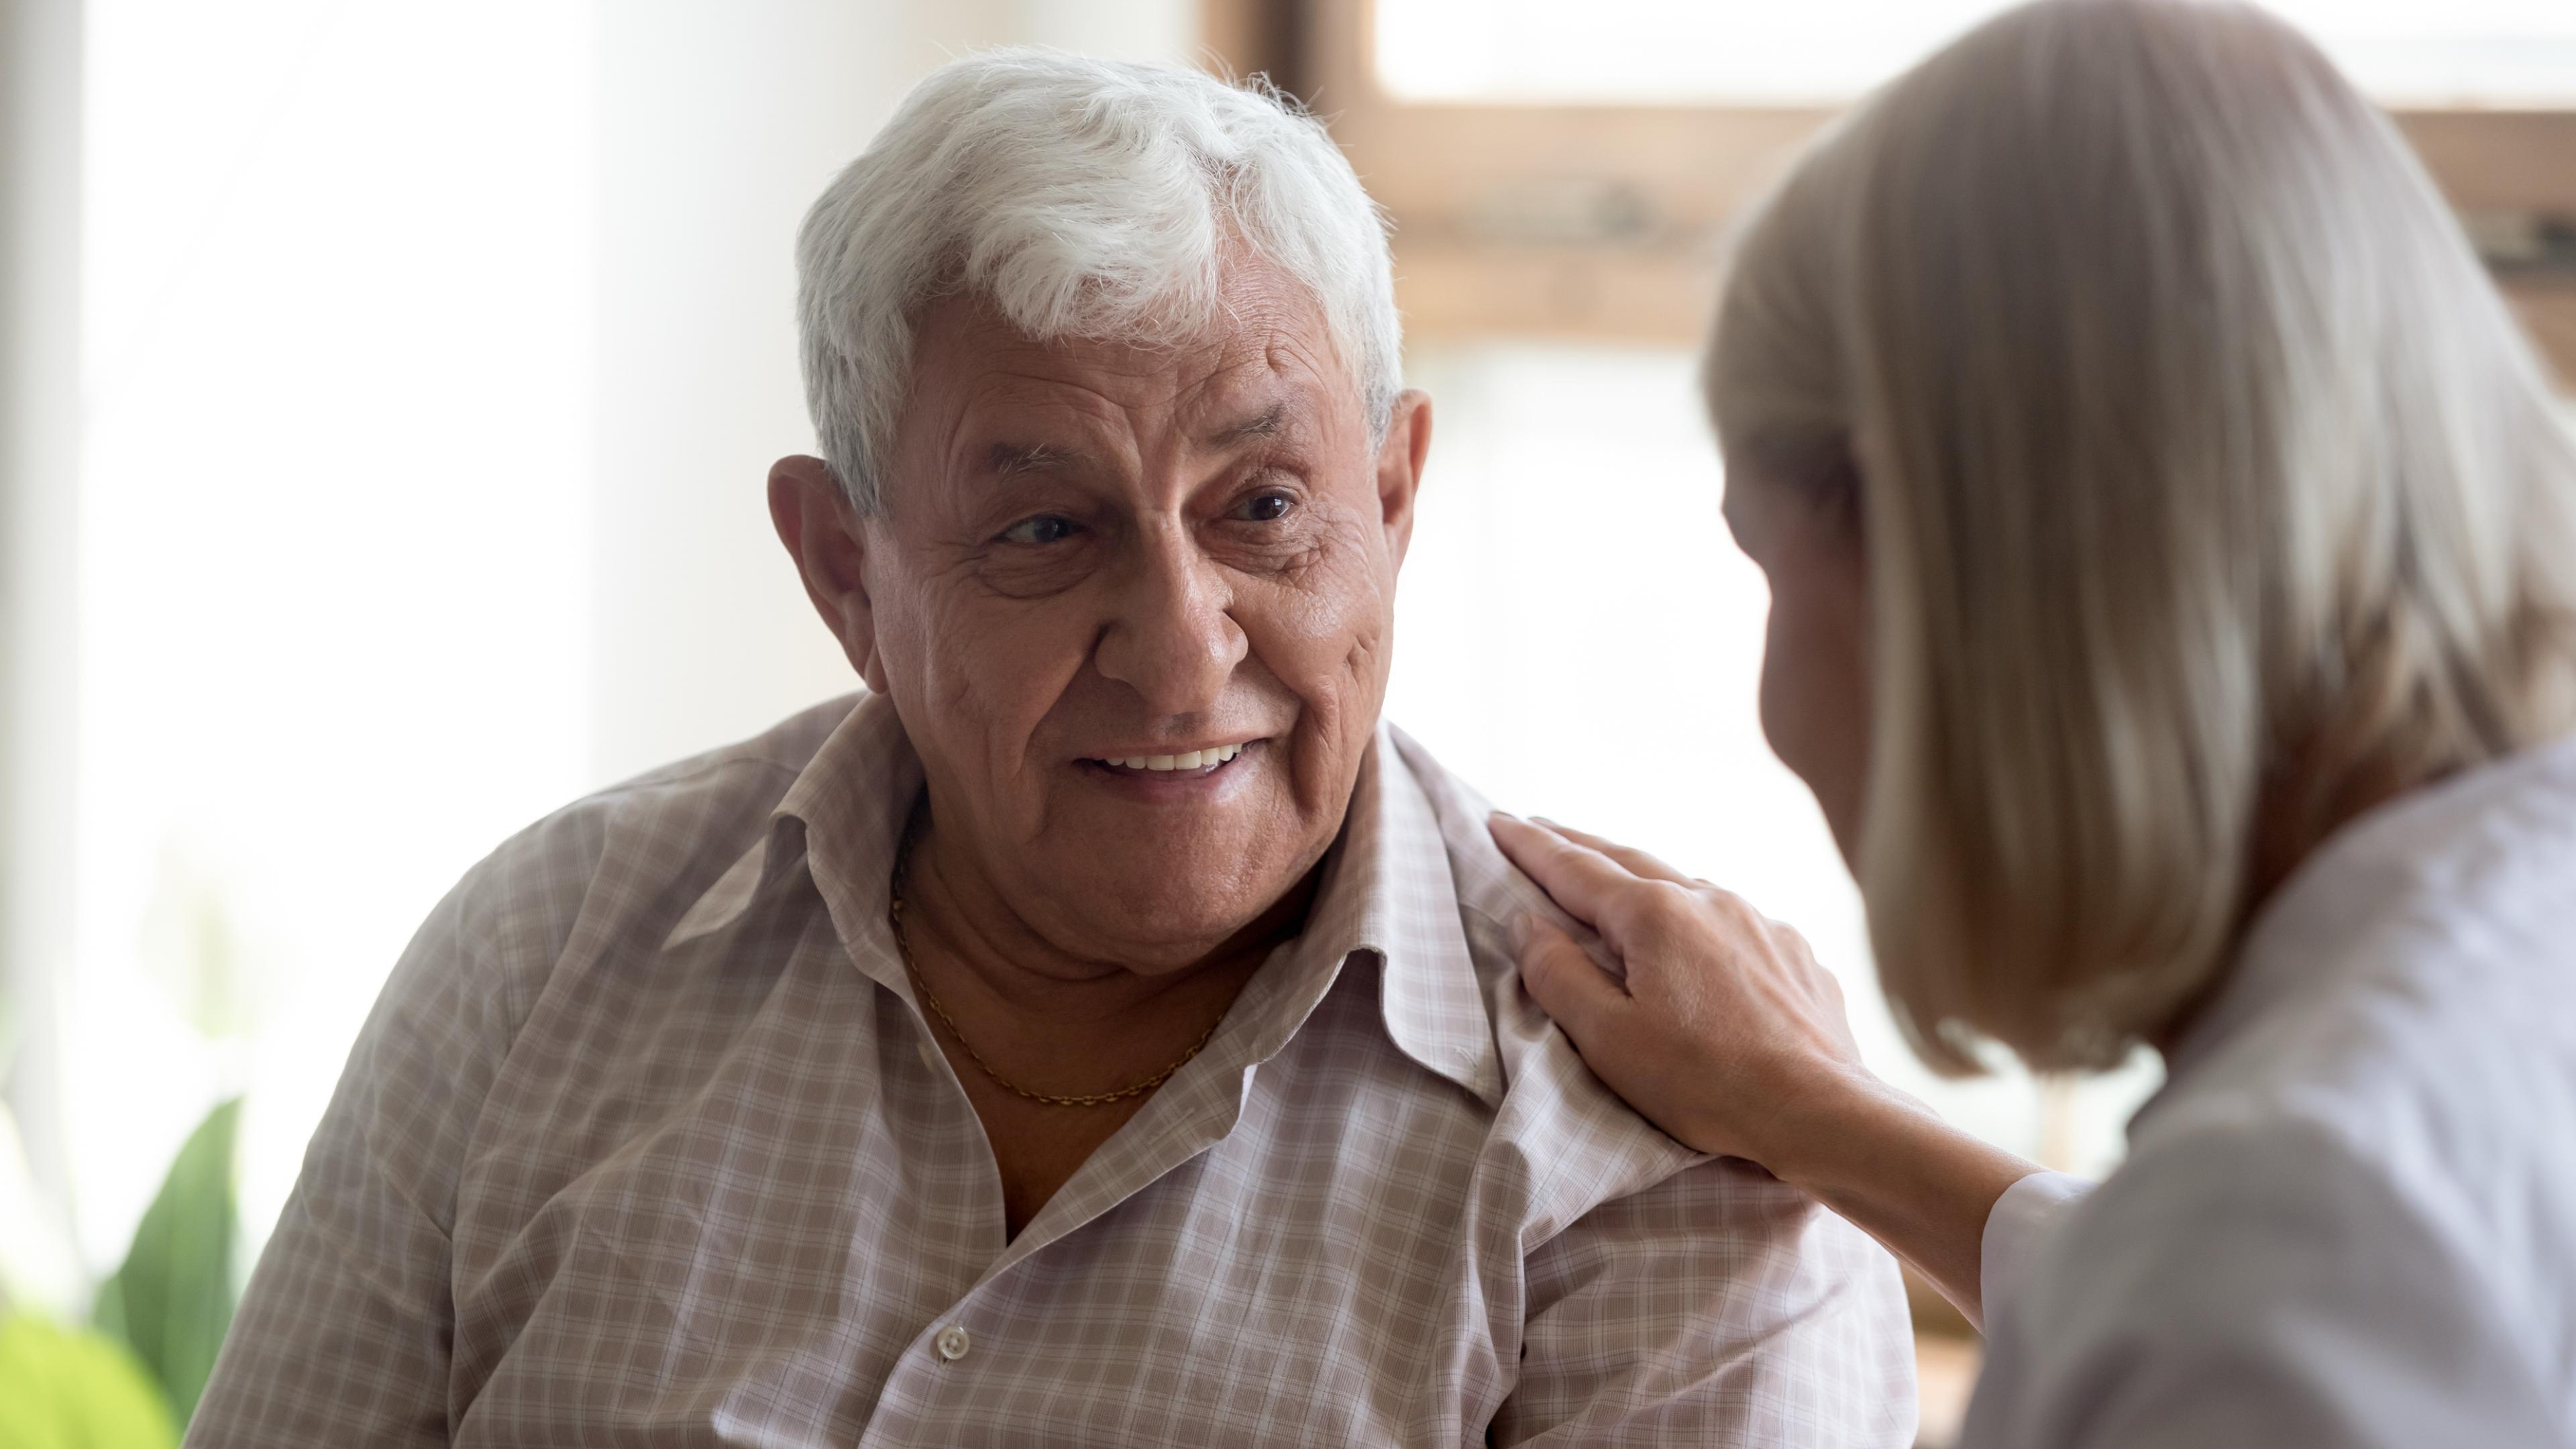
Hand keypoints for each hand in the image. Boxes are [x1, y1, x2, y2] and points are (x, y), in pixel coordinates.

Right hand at [1488, 812, 1876, 1173]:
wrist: (1819, 1110)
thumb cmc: (1705, 1083)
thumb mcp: (1608, 1038)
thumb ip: (1558, 974)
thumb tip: (1528, 922)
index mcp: (1654, 915)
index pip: (1574, 869)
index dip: (1530, 846)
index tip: (1498, 821)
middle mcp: (1709, 900)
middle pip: (1628, 860)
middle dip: (1580, 846)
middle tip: (1544, 829)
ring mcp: (1760, 922)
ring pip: (1686, 888)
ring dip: (1643, 881)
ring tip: (1617, 885)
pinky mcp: (1795, 954)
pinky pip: (1733, 924)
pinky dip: (1699, 921)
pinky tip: (1698, 943)